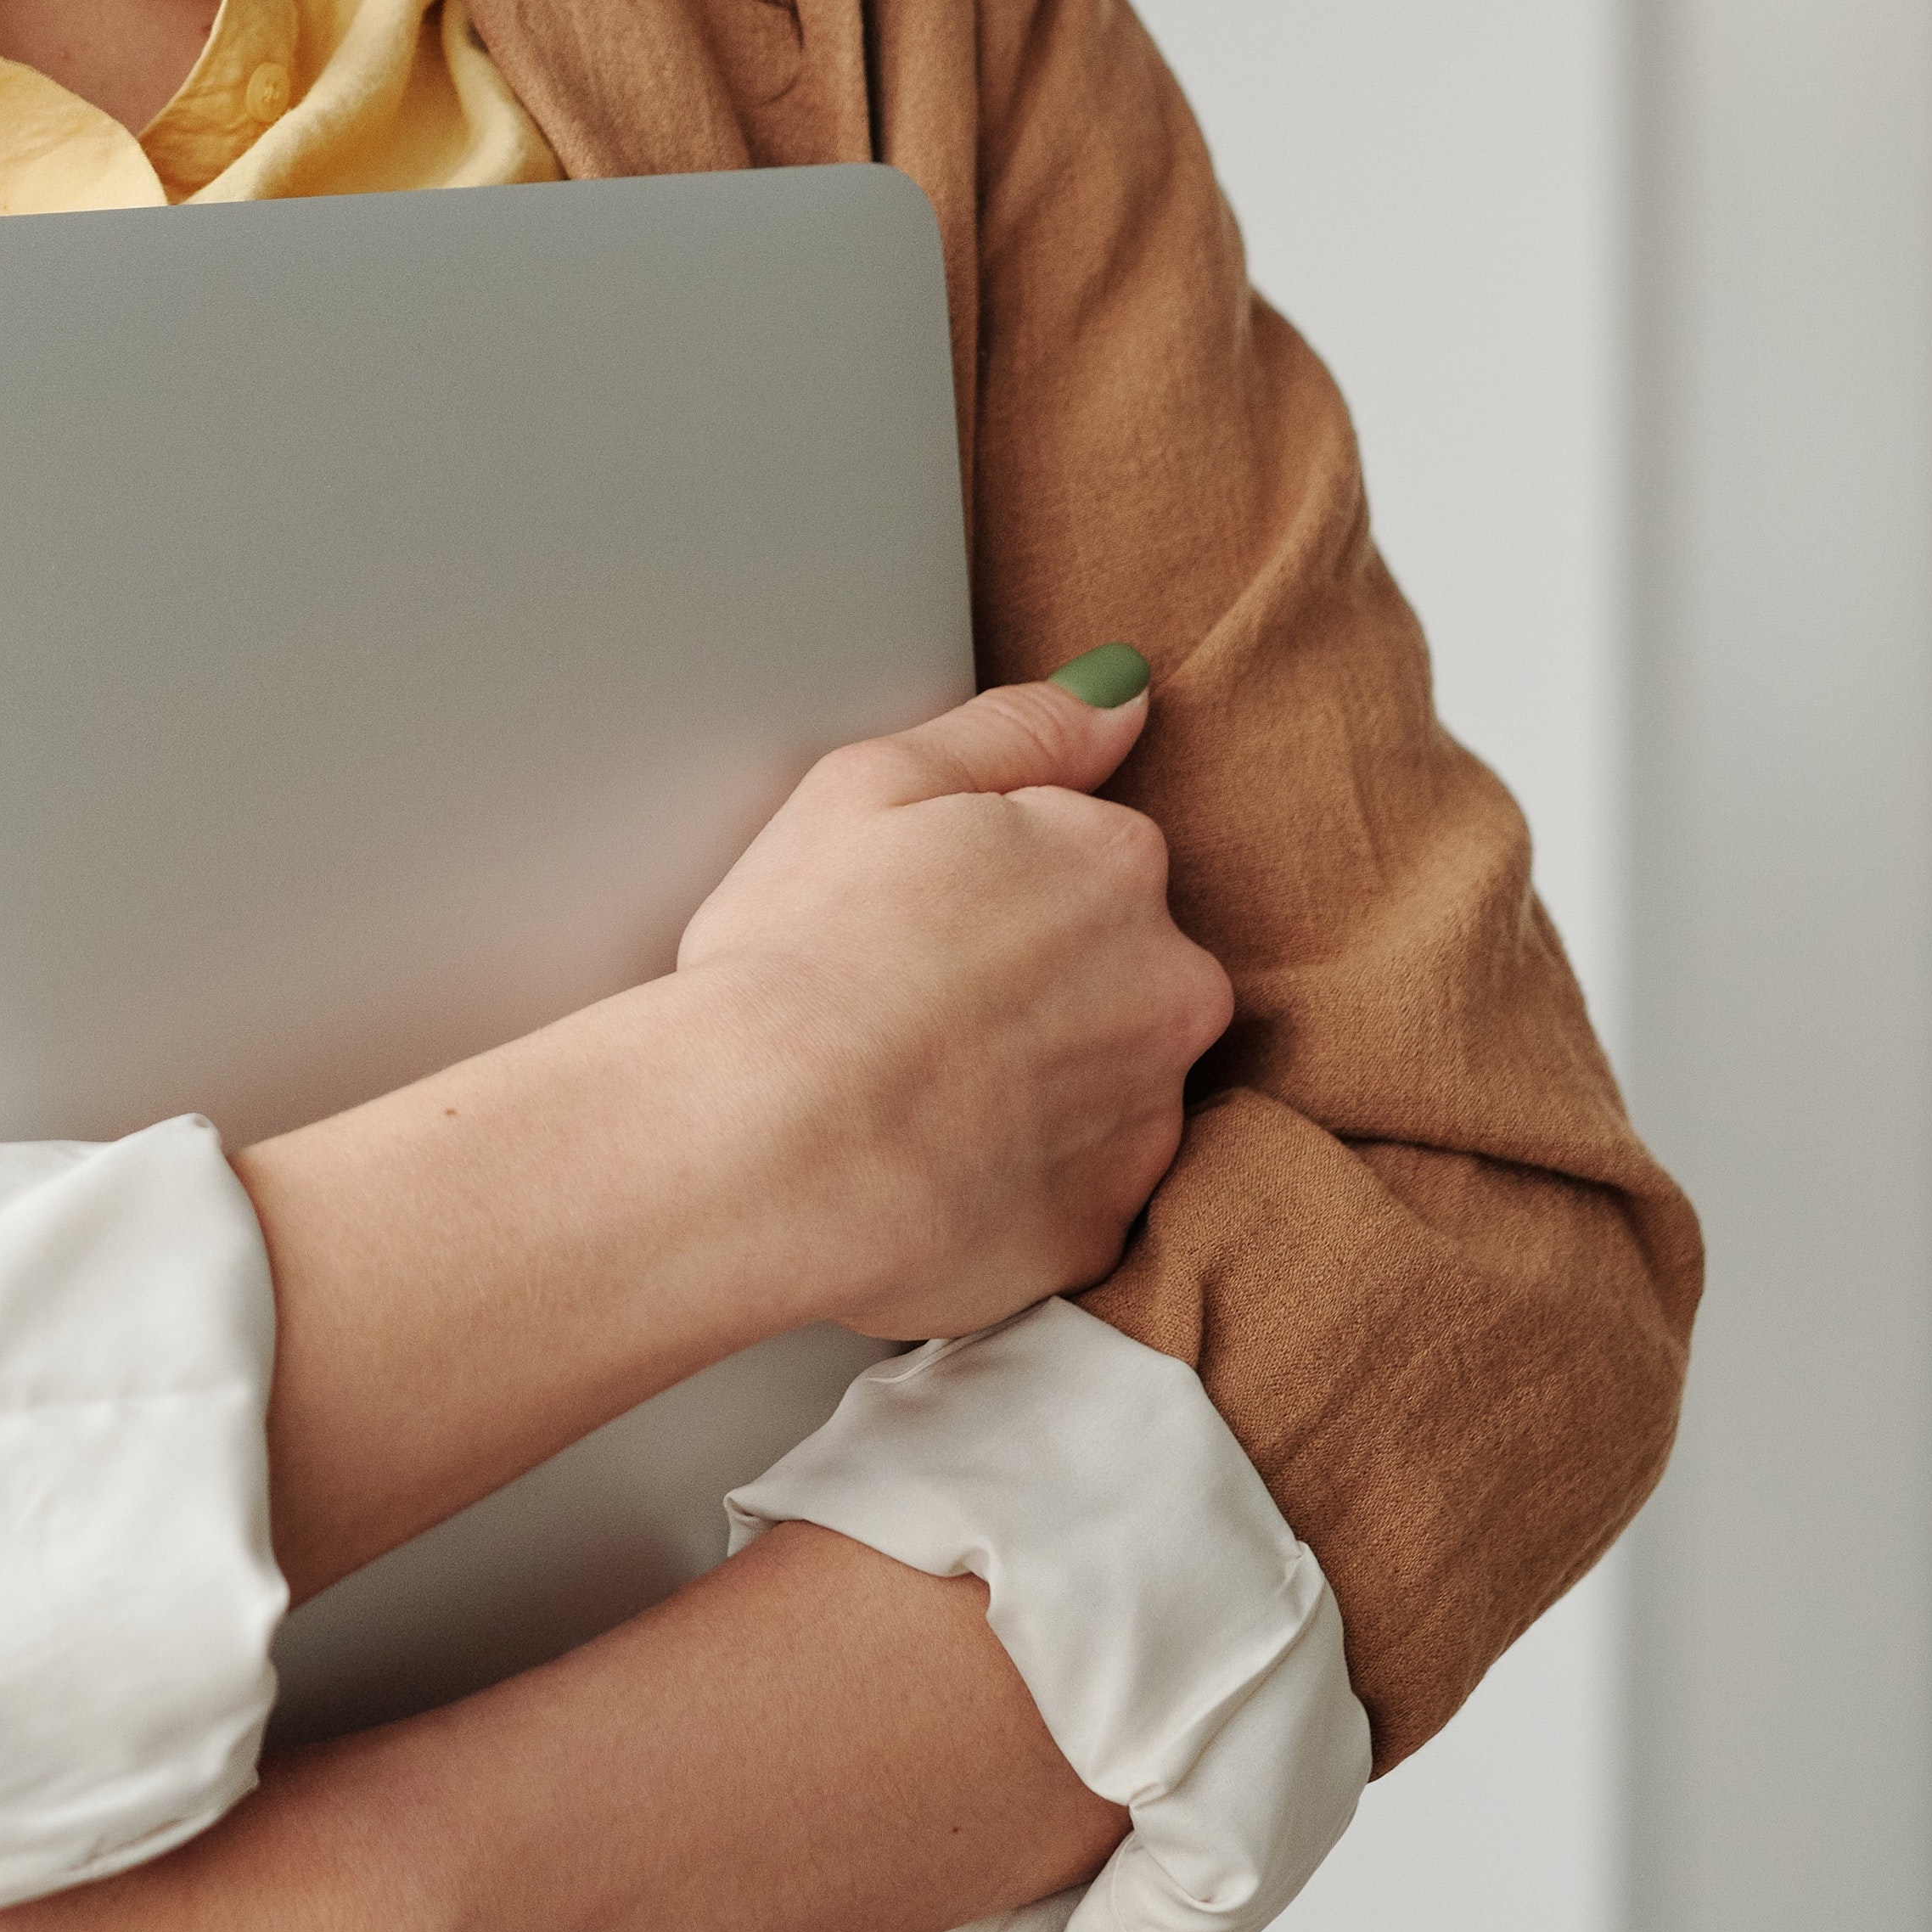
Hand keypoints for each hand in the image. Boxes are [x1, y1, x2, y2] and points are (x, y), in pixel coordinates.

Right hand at [674, 665, 1232, 1343]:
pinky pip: (1065, 1199)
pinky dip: (1009, 1189)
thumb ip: (1017, 728)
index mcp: (1113, 866)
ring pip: (1102, 1091)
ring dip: (1031, 1092)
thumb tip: (1124, 694)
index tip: (912, 923)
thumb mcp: (874, 783)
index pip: (1092, 859)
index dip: (992, 890)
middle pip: (1121, 975)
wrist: (765, 1147)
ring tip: (903, 1099)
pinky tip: (918, 1174)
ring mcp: (1142, 1122)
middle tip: (906, 1011)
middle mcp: (1166, 991)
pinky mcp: (1098, 1237)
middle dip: (1038, 991)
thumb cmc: (800, 956)